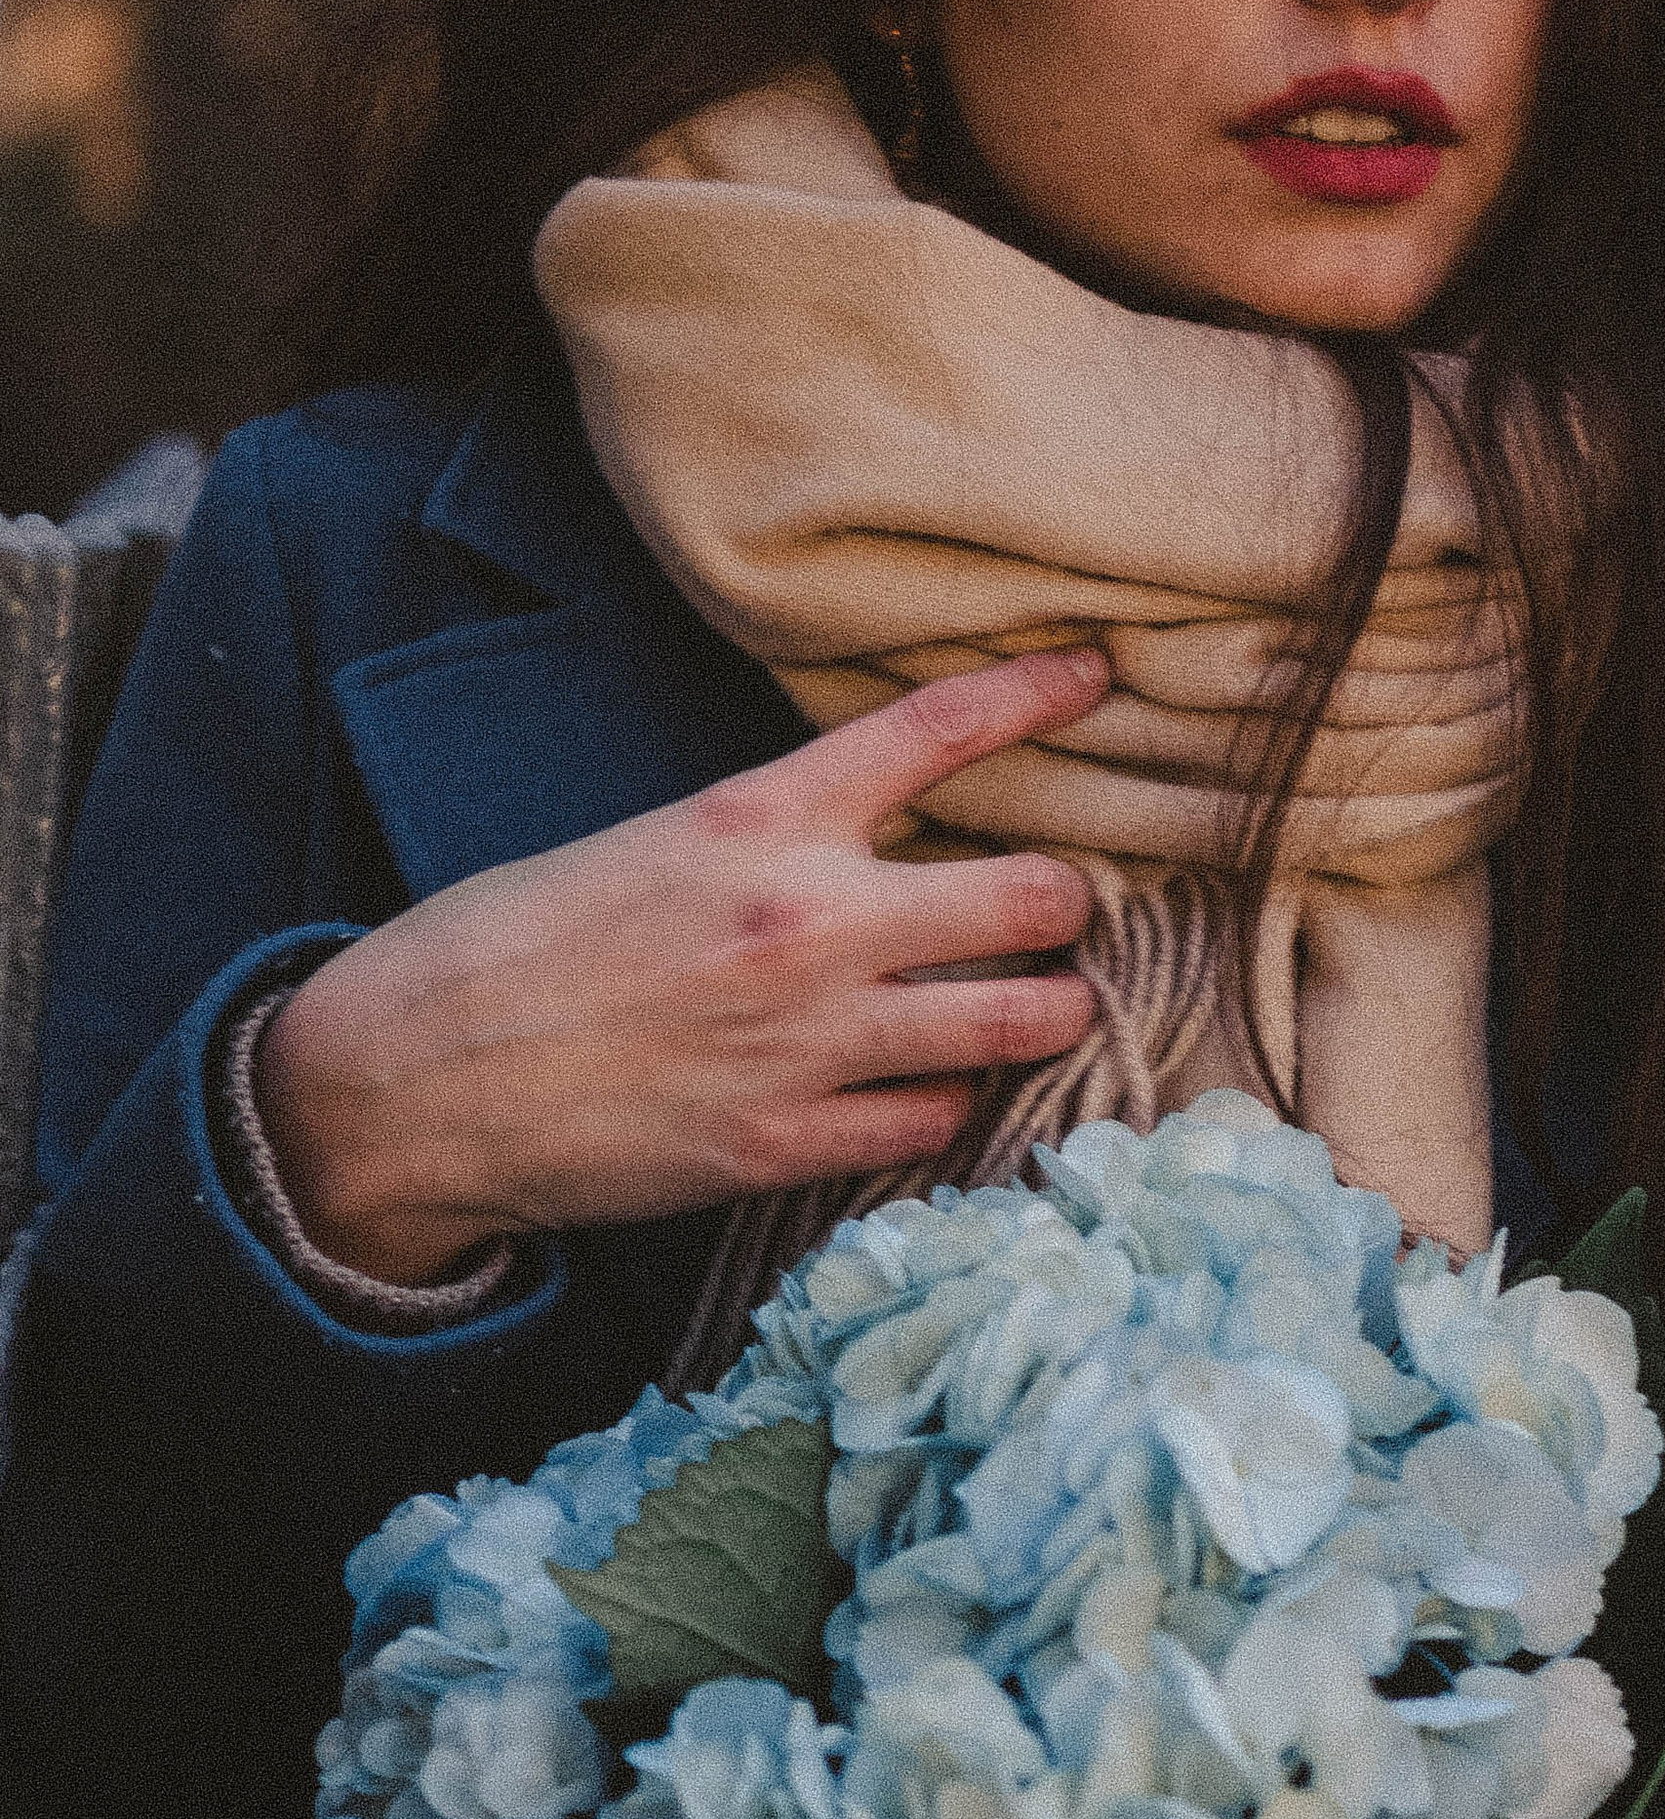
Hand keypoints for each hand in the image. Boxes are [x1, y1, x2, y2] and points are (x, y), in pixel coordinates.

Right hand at [254, 648, 1106, 1282]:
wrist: (413, 1080)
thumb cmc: (515, 947)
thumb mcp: (648, 844)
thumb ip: (771, 837)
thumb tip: (871, 842)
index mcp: (758, 819)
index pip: (937, 731)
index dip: (1037, 695)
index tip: (1097, 676)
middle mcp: (805, 921)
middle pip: (1036, 895)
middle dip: (1071, 904)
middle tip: (1067, 911)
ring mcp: (808, 1041)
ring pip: (1021, 1018)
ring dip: (1047, 1010)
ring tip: (1042, 1005)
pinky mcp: (788, 1142)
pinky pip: (938, 1120)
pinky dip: (944, 1102)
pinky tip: (925, 1089)